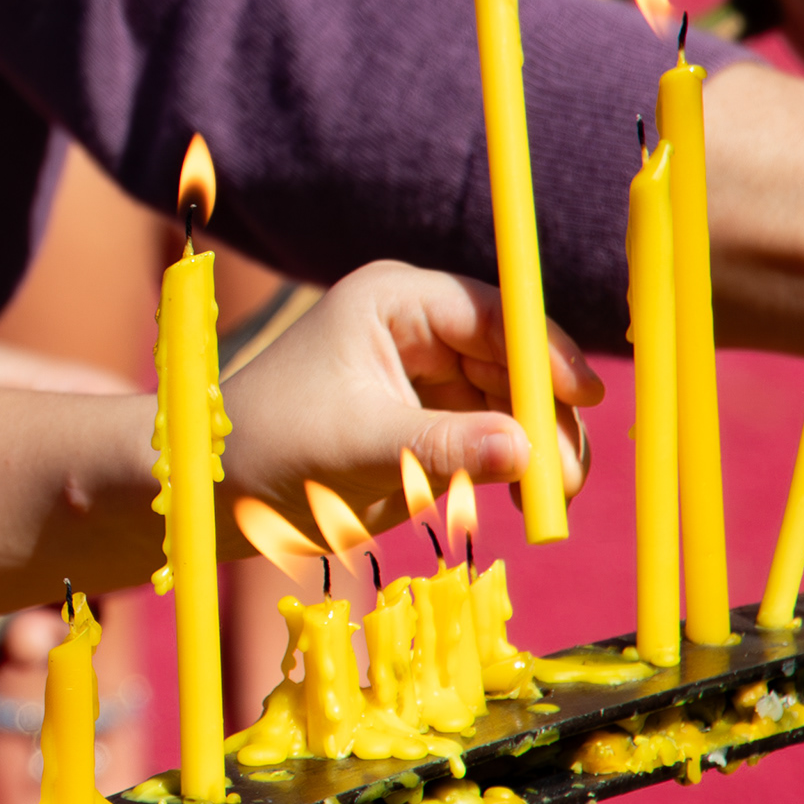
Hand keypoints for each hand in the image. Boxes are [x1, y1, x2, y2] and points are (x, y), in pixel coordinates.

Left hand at [219, 261, 597, 535]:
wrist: (219, 490)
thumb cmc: (272, 446)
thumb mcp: (360, 446)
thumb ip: (443, 446)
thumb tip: (526, 449)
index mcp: (394, 301)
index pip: (491, 313)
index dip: (543, 352)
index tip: (584, 396)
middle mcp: (417, 327)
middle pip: (512, 359)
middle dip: (544, 414)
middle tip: (568, 479)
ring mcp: (426, 375)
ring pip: (509, 401)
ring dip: (537, 447)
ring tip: (552, 500)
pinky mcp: (427, 422)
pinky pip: (489, 436)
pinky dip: (511, 466)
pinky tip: (523, 502)